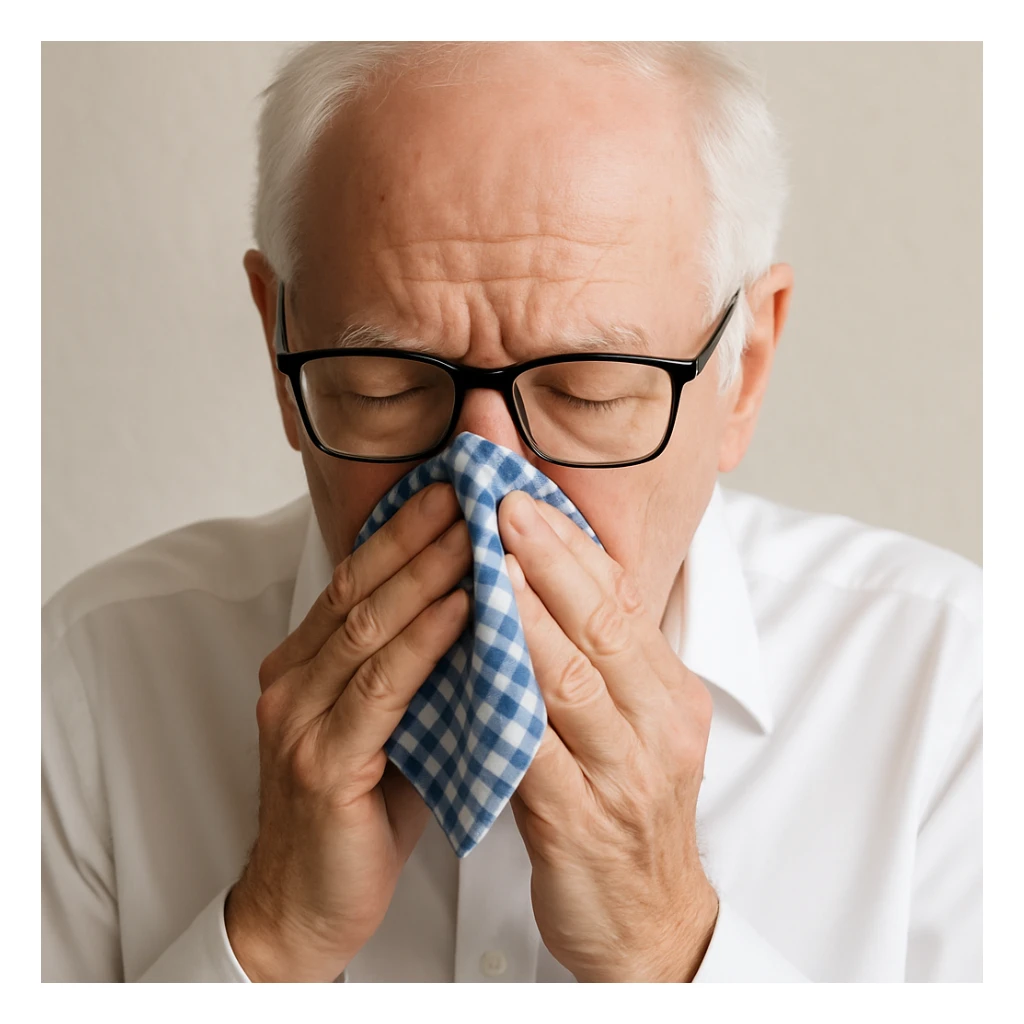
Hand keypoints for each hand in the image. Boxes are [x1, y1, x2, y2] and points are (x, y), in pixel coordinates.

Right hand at [225, 481, 472, 981]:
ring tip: (477, 528)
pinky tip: (466, 608)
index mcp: (304, 664)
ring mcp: (299, 720)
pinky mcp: (321, 764)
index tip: (454, 485)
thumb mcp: (393, 723)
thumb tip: (483, 609)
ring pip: (369, 628)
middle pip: (360, 588)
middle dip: (419, 532)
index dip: (404, 529)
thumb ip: (420, 668)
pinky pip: (381, 690)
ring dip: (428, 573)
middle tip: (470, 483)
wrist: (308, 906)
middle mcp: (292, 680)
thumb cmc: (361, 811)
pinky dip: (426, 642)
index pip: (356, 578)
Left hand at [498, 491, 718, 982]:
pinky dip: (504, 704)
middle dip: (551, 556)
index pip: (623, 601)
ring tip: (487, 563)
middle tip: (504, 500)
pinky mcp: (582, 823)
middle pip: (605, 626)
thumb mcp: (632, 729)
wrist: (647, 924)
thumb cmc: (626, 814)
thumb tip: (545, 586)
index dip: (574, 543)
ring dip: (528, 617)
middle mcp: (658, 727)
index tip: (530, 492)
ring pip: (575, 680)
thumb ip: (599, 664)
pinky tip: (470, 667)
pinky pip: (536, 753)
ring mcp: (625, 776)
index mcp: (670, 695)